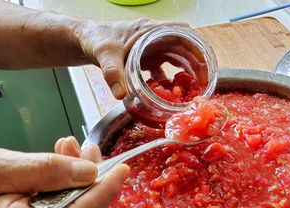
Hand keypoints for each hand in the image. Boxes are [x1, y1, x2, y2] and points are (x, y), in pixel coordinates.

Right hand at [0, 137, 128, 207]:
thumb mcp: (3, 168)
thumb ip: (46, 170)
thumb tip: (89, 172)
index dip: (105, 191)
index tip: (121, 169)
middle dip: (93, 178)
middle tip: (86, 148)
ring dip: (82, 179)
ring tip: (70, 150)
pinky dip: (72, 187)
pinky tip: (64, 166)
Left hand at [77, 18, 200, 99]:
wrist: (85, 41)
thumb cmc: (95, 39)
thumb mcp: (105, 55)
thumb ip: (112, 74)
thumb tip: (120, 95)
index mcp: (150, 30)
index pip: (181, 31)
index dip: (196, 44)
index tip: (204, 60)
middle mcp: (155, 37)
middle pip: (184, 47)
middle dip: (197, 63)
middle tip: (204, 82)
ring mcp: (152, 48)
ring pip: (178, 58)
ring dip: (188, 71)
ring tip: (196, 88)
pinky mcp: (147, 58)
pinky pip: (165, 68)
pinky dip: (171, 79)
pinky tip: (173, 92)